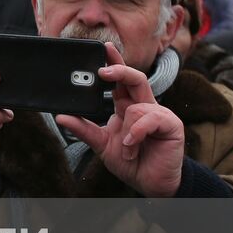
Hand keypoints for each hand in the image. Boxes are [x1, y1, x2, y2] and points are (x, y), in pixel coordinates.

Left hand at [56, 43, 184, 197]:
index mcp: (127, 107)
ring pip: (136, 107)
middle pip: (135, 78)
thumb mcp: (101, 143)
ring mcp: (159, 114)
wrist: (150, 184)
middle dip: (120, 69)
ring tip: (126, 150)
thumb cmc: (130, 161)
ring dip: (126, 133)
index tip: (103, 48)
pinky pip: (149, 118)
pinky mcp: (171, 124)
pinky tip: (132, 146)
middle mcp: (143, 106)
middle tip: (103, 70)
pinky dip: (136, 134)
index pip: (120, 80)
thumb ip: (84, 129)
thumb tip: (61, 116)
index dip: (114, 63)